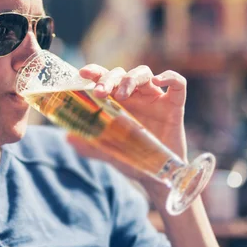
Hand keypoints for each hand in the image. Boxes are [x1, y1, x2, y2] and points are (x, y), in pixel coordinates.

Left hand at [66, 64, 187, 199]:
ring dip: (131, 79)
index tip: (83, 73)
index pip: (104, 78)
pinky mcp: (174, 106)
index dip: (94, 71)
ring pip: (144, 73)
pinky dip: (169, 77)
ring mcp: (155, 98)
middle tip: (100, 93)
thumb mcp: (108, 151)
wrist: (159, 174)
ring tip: (122, 95)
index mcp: (117, 101)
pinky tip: (158, 81)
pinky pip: (178, 84)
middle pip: (121, 74)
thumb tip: (68, 137)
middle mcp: (135, 95)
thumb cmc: (133, 157)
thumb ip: (89, 145)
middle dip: (109, 79)